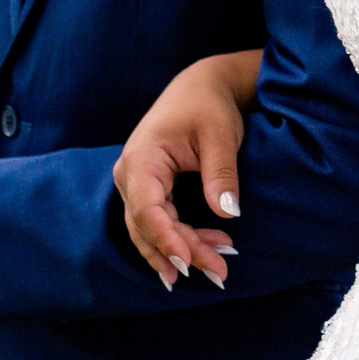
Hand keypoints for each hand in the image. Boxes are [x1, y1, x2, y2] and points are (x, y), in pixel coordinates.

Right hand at [115, 53, 253, 290]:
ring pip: (151, 230)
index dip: (166, 239)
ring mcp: (136, 184)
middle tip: (219, 273)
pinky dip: (179, 241)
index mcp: (142, 158)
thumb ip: (221, 173)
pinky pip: (158, 223)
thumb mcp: (220, 134)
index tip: (189, 263)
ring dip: (182, 251)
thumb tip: (228, 214)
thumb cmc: (208, 105)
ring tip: (216, 269)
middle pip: (149, 226)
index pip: (146, 208)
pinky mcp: (148, 190)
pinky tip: (200, 256)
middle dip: (183, 252)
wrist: (200, 86)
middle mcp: (130, 175)